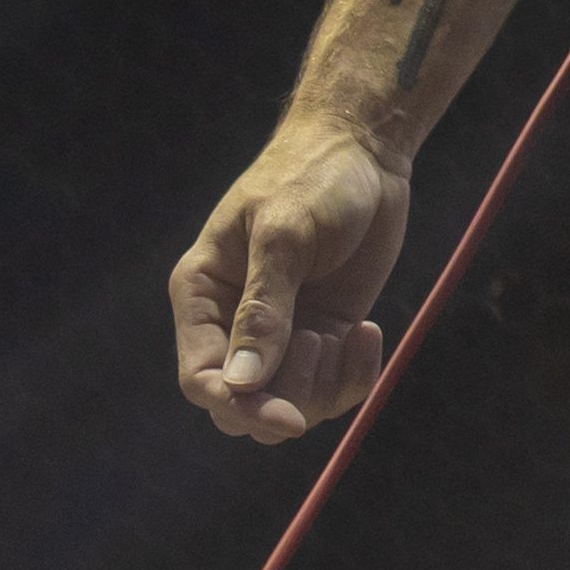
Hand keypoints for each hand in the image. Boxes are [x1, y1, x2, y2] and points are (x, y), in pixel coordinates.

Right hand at [168, 113, 410, 446]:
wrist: (365, 152)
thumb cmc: (313, 177)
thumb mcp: (285, 235)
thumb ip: (264, 310)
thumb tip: (241, 384)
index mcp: (202, 294)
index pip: (200, 377)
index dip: (236, 405)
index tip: (285, 417)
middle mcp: (234, 323)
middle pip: (240, 405)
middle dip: (283, 404)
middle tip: (324, 353)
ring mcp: (281, 334)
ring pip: (289, 406)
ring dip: (323, 385)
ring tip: (348, 330)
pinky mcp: (324, 335)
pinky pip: (330, 389)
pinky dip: (353, 376)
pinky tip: (368, 332)